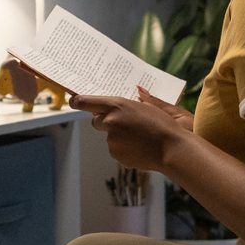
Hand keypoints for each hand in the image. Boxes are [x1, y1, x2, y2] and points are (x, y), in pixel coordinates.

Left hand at [70, 88, 189, 170]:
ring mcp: (111, 140)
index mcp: (117, 105)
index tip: (73, 101)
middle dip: (105, 122)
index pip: (86, 102)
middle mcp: (110, 122)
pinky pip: (116, 149)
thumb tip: (136, 90)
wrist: (172, 149)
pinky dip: (124, 149)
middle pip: (96, 121)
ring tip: (139, 137)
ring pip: (108, 137)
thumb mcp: (149, 107)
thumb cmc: (163, 125)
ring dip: (118, 137)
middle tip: (124, 123)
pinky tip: (139, 147)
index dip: (77, 102)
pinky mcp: (115, 154)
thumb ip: (133, 101)